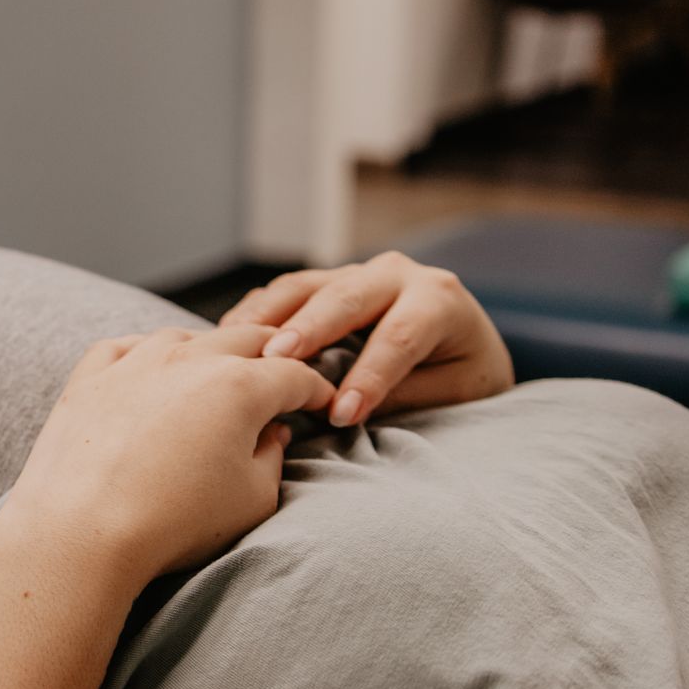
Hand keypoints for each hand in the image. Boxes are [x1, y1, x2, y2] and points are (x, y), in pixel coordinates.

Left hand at [0, 325, 334, 583]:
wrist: (79, 533)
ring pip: (184, 338)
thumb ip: (271, 456)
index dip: (315, 390)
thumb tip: (270, 432)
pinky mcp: (89, 378)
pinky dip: (146, 354)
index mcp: (239, 385)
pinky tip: (150, 369)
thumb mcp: (251, 499)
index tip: (322, 404)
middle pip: (245, 340)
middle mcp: (188, 359)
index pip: (294, 375)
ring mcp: (133, 362)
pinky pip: (124, 347)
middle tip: (282, 376)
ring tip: (218, 372)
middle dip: (272, 357)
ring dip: (208, 351)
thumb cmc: (171, 523)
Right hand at [218, 252, 512, 426]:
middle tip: (276, 360)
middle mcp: (394, 274)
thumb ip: (406, 393)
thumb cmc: (460, 375)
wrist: (461, 345)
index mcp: (438, 300)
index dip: (369, 377)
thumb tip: (350, 404)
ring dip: (268, 317)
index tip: (340, 414)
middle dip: (308, 329)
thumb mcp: (455, 391)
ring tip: (238, 346)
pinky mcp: (322, 283)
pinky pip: (282, 292)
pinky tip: (228, 339)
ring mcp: (353, 274)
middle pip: (345, 298)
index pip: (398, 337)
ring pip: (304, 287)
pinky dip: (254, 314)